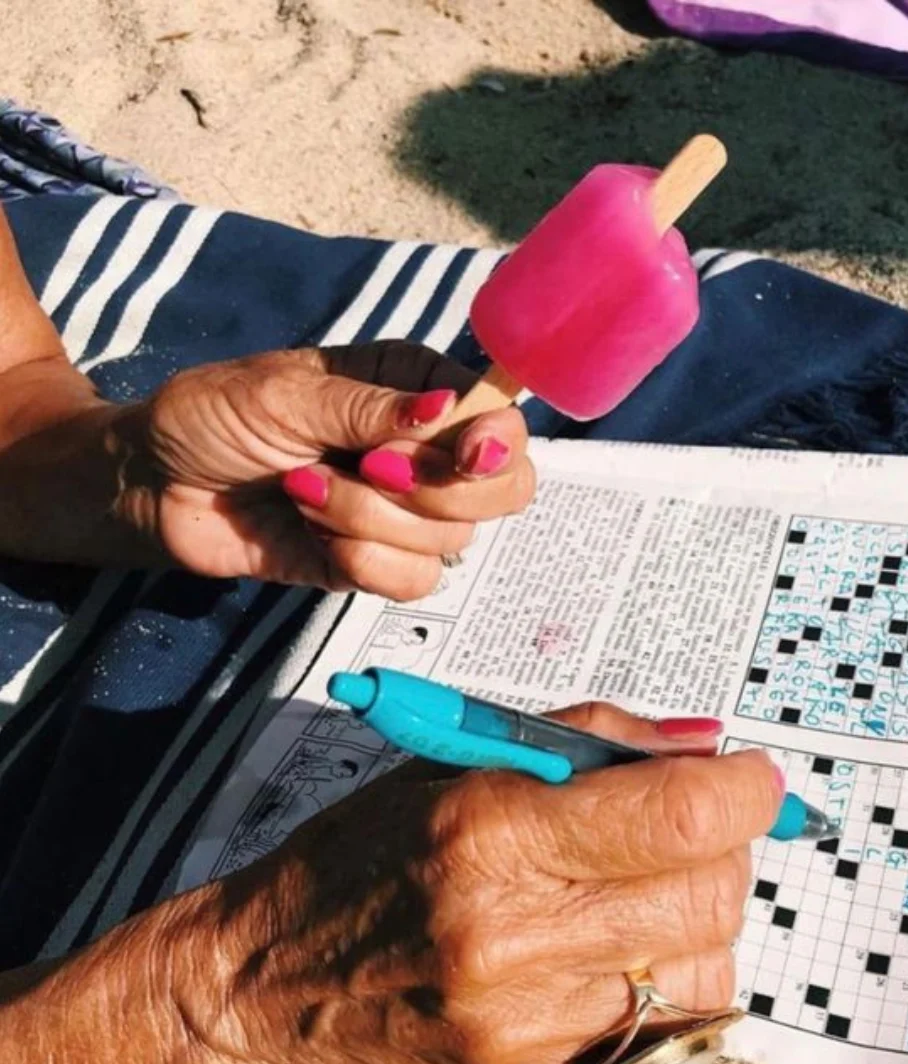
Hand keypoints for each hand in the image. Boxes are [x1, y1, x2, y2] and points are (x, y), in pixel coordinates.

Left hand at [111, 341, 532, 596]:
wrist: (155, 485)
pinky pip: (412, 582)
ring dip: (371, 520)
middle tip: (367, 467)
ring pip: (451, 541)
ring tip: (304, 490)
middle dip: (435, 489)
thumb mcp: (287, 393)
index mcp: (416, 389)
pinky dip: (362, 561)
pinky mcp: (373, 565)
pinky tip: (313, 533)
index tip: (466, 454)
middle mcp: (422, 452)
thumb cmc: (213, 416)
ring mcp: (402, 513)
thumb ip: (374, 407)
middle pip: (504, 490)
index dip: (498, 442)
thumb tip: (450, 409)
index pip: (502, 419)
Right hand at [178, 707, 779, 1063]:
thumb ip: (589, 741)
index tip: (754, 777)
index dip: (743, 789)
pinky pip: (666, 1041)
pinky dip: (665, 992)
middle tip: (685, 833)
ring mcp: (526, 1032)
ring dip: (697, 923)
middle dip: (724, 850)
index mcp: (491, 837)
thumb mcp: (458, 763)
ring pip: (706, 972)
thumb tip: (706, 748)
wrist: (273, 983)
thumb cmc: (367, 854)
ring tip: (636, 900)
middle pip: (709, 896)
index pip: (676, 819)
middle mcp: (513, 942)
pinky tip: (611, 961)